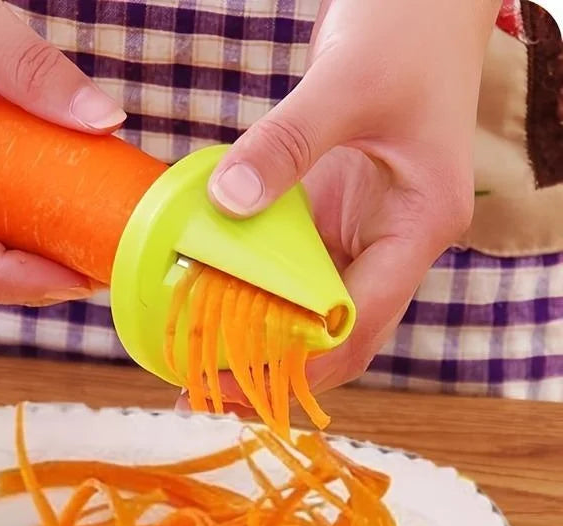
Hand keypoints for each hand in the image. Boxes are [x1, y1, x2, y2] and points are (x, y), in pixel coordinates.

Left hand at [184, 0, 499, 410]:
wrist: (417, 4)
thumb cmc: (404, 32)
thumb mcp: (345, 82)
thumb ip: (287, 143)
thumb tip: (227, 203)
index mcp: (419, 223)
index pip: (364, 317)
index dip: (303, 359)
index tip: (239, 377)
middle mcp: (394, 244)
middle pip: (340, 335)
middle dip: (278, 371)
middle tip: (208, 392)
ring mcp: (363, 236)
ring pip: (314, 315)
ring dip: (263, 347)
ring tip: (201, 372)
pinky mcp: (333, 221)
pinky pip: (293, 277)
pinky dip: (256, 301)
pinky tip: (213, 316)